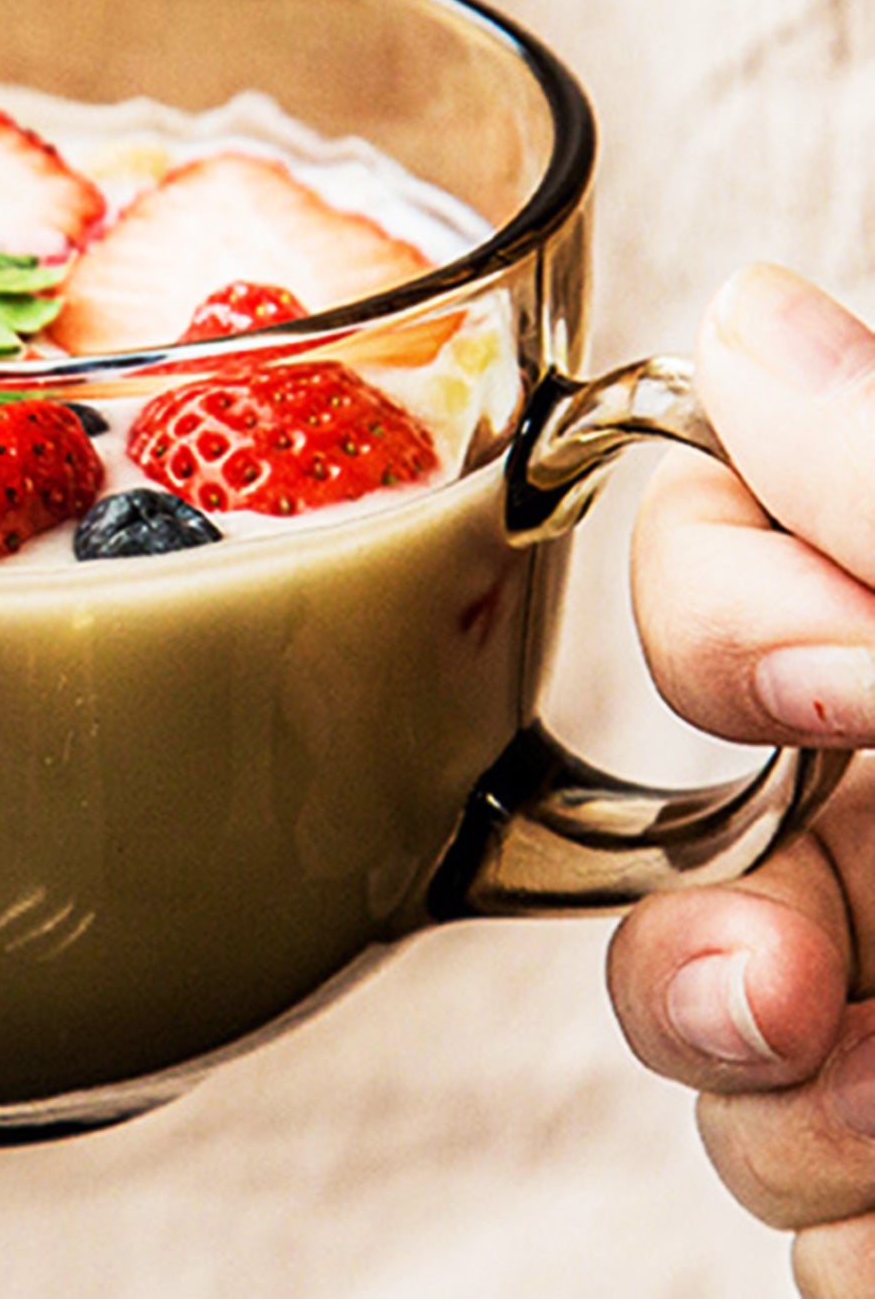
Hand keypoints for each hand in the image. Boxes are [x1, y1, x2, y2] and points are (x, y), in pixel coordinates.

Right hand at [611, 261, 874, 1295]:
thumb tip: (745, 318)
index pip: (728, 555)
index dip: (714, 600)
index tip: (843, 670)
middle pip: (682, 819)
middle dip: (700, 925)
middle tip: (799, 986)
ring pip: (710, 1023)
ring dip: (777, 1101)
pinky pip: (789, 1186)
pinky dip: (843, 1223)